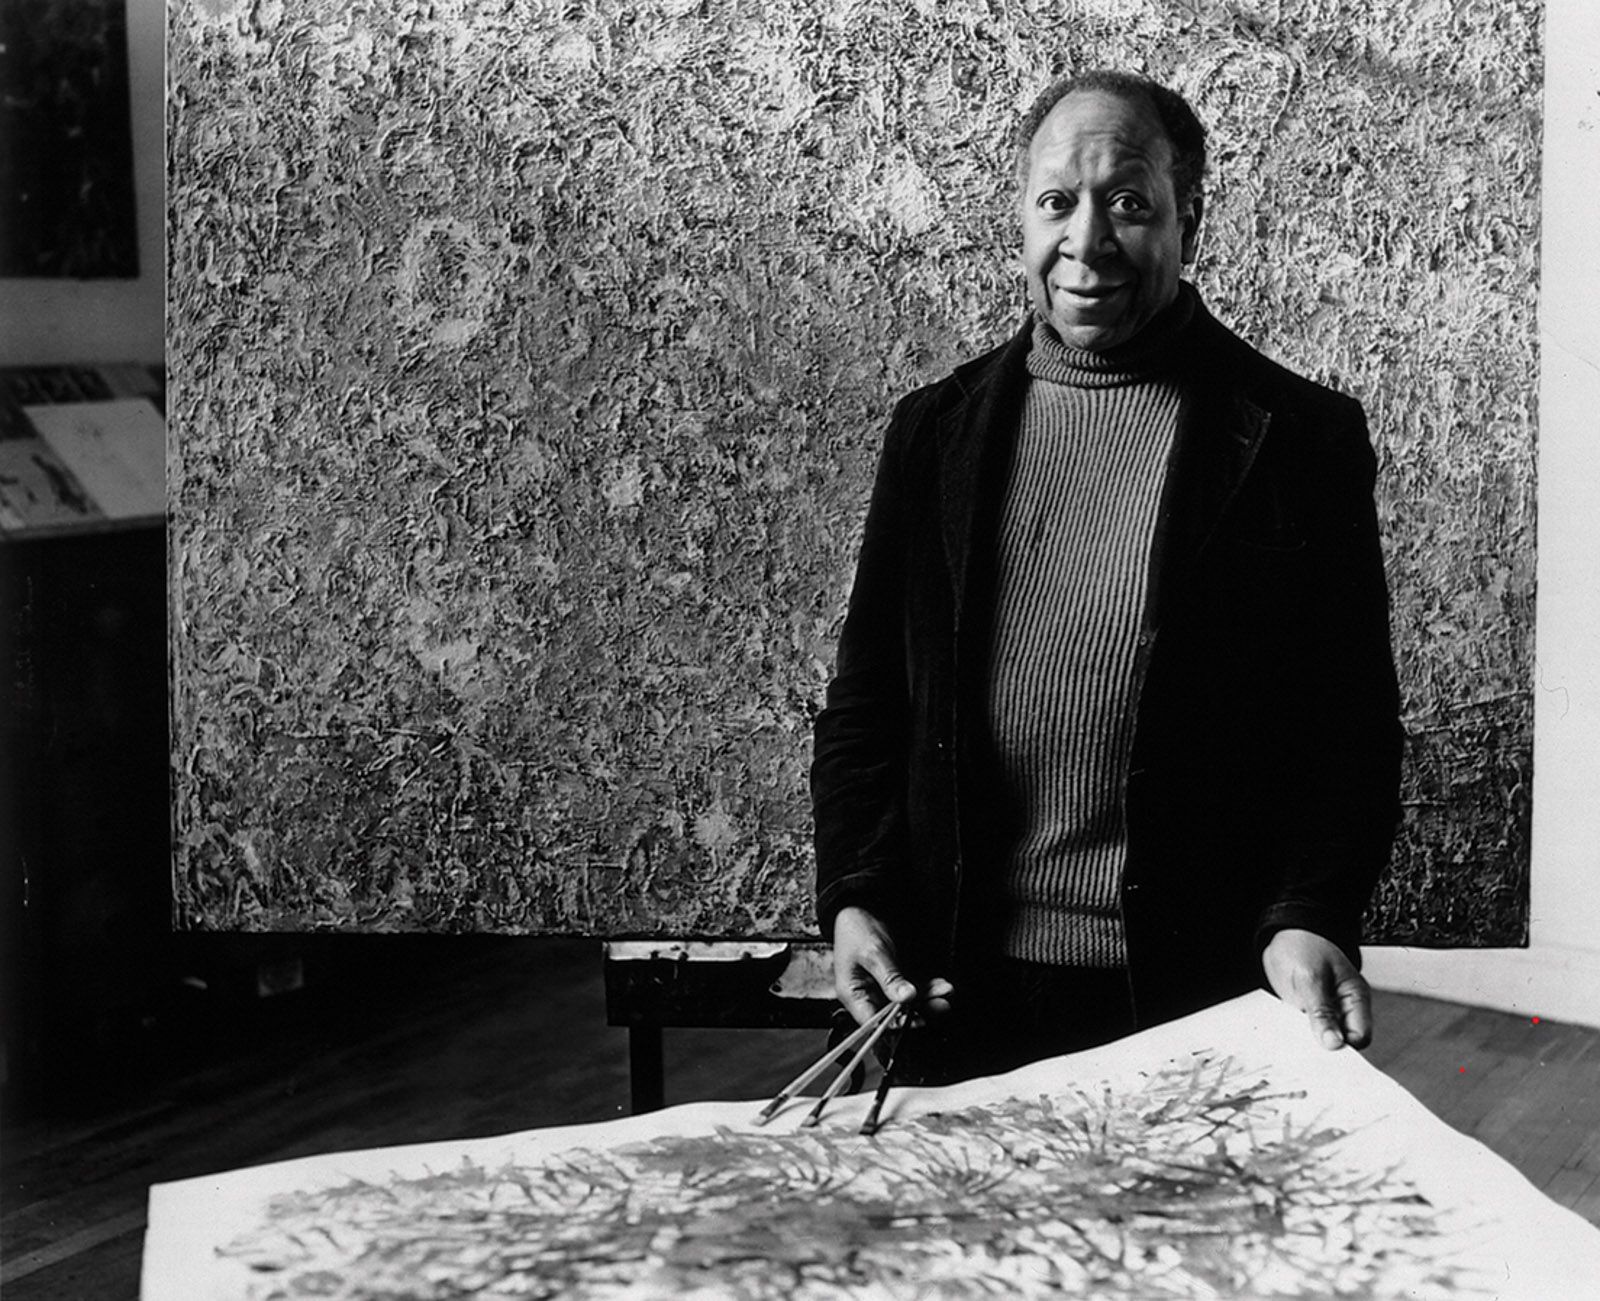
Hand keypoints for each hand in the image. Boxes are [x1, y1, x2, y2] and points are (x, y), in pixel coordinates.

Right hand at [831, 905, 952, 1026]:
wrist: (863, 908)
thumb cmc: (856, 929)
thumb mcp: (873, 954)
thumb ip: (890, 978)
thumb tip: (906, 999)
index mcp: (853, 995)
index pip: (874, 1022)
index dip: (896, 1025)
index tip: (918, 1019)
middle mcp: (868, 996)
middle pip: (895, 1015)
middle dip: (919, 1011)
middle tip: (940, 1005)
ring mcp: (883, 988)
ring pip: (909, 1003)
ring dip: (928, 998)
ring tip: (945, 992)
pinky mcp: (895, 980)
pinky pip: (914, 989)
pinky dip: (928, 988)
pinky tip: (941, 985)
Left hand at [1261, 928, 1371, 1049]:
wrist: (1283, 934)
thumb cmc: (1304, 946)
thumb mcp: (1311, 978)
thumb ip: (1322, 1011)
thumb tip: (1334, 1043)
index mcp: (1355, 998)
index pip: (1360, 1036)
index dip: (1346, 1048)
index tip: (1326, 1055)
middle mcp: (1343, 1008)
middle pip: (1343, 1042)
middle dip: (1327, 1050)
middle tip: (1307, 1056)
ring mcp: (1325, 1011)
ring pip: (1322, 1039)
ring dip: (1309, 1044)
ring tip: (1293, 1048)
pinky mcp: (1307, 1013)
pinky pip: (1305, 1032)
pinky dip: (1297, 1036)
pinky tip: (1285, 1039)